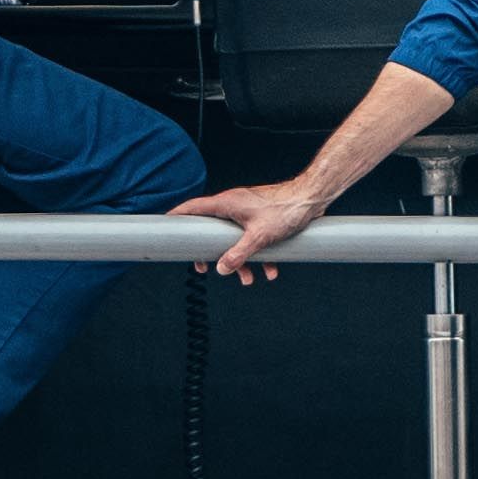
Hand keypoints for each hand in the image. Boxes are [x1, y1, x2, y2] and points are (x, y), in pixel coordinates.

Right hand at [176, 172, 343, 280]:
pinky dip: (259, 256)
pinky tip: (271, 271)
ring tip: (248, 280)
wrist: (313, 198)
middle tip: (204, 268)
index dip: (177, 217)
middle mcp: (235, 206)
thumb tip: (221, 269)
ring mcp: (248, 212)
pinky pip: (253, 240)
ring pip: (235, 239)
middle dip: (211, 252)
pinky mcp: (262, 219)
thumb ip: (238, 254)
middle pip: (212, 230)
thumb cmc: (286, 210)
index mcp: (227, 203)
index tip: (164, 226)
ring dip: (241, 260)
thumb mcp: (259, 237)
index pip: (193, 208)